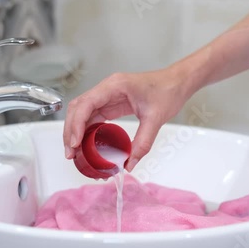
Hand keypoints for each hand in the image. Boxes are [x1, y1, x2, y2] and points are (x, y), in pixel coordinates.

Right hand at [63, 68, 191, 170]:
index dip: (76, 124)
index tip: (75, 143)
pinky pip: (94, 117)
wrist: (178, 83)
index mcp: (114, 86)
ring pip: (82, 113)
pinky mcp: (112, 104)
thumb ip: (143, 142)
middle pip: (78, 108)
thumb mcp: (156, 118)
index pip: (86, 104)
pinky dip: (87, 130)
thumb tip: (129, 164)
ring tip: (74, 152)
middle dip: (70, 131)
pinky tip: (86, 145)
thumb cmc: (168, 91)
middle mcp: (107, 89)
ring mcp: (108, 96)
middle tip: (70, 153)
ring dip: (76, 131)